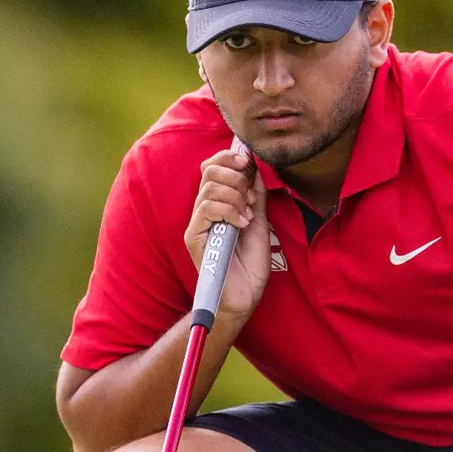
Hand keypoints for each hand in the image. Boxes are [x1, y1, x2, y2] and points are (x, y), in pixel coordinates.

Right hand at [184, 148, 270, 322]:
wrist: (246, 294)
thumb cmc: (250, 263)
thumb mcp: (259, 221)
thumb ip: (255, 195)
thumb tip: (254, 166)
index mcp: (217, 203)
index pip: (212, 166)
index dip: (228, 157)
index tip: (248, 161)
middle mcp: (203, 210)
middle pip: (209, 171)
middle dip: (236, 176)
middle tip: (250, 198)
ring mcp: (197, 224)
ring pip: (209, 189)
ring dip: (235, 197)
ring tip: (247, 216)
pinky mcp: (194, 238)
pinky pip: (206, 209)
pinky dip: (228, 211)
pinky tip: (241, 224)